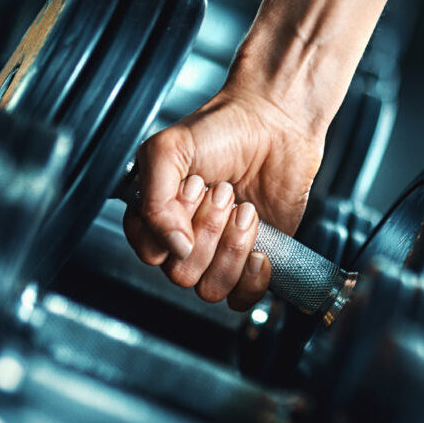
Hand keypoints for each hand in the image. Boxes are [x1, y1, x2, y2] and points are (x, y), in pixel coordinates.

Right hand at [123, 78, 324, 310]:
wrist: (275, 124)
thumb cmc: (222, 130)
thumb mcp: (169, 150)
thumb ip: (154, 199)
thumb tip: (175, 247)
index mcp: (157, 214)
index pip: (149, 251)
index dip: (171, 227)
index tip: (193, 188)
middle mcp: (185, 237)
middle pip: (181, 273)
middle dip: (208, 231)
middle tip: (223, 192)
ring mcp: (218, 251)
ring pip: (210, 288)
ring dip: (231, 248)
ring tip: (245, 209)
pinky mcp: (251, 259)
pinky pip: (241, 298)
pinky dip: (251, 279)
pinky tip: (259, 247)